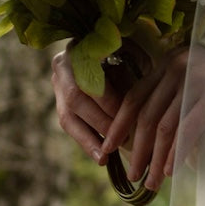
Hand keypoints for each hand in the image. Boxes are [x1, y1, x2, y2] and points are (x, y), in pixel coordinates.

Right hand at [51, 46, 124, 162]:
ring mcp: (57, 85)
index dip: (108, 98)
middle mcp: (62, 65)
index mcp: (80, 47)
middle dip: (100, 120)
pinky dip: (86, 142)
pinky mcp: (60, 103)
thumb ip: (134, 66)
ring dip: (89, 138)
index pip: (89, 76)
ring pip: (67, 116)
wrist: (107, 49)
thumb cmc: (126, 51)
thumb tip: (147, 89)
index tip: (129, 114)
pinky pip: (69, 126)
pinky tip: (101, 158)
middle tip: (124, 137)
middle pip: (75, 98)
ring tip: (105, 157)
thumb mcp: (131, 52)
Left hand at [100, 44, 204, 191]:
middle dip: (137, 150)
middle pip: (147, 116)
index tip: (108, 148)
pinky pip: (189, 130)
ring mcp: (196, 82)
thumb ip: (174, 91)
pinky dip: (177, 152)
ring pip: (166, 127)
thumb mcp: (196, 72)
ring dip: (156, 159)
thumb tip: (155, 131)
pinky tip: (171, 170)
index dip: (119, 125)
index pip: (134, 97)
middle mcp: (177, 70)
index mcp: (167, 64)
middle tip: (132, 175)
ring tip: (151, 182)